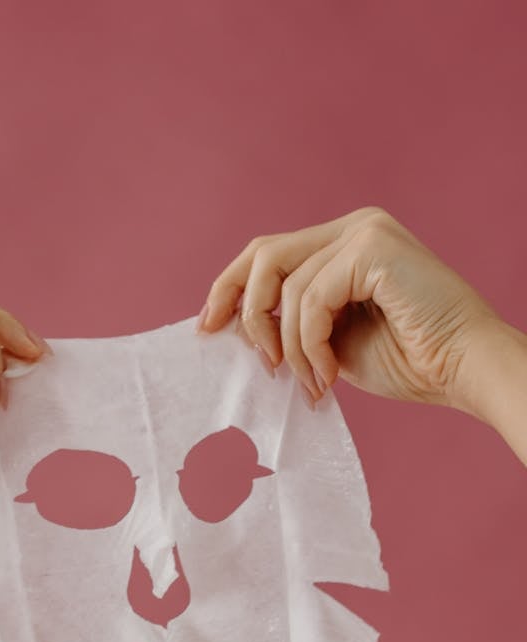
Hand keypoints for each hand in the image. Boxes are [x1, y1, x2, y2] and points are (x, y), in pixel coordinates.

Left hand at [198, 206, 503, 411]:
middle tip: (258, 362)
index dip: (229, 288)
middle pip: (262, 253)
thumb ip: (293, 325)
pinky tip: (330, 374)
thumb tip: (238, 329)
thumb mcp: (332, 342)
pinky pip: (309, 298)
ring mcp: (363, 232)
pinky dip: (310, 344)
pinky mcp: (371, 248)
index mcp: (343, 245)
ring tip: (313, 382)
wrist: (464, 370)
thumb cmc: (410, 362)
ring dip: (289, 347)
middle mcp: (352, 228)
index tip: (208, 328)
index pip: (267, 254)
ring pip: (284, 285)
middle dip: (241, 308)